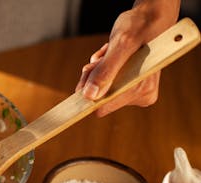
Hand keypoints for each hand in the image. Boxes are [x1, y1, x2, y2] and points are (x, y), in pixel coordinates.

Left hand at [76, 0, 179, 116]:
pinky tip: (111, 54)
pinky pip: (105, 81)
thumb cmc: (140, 26)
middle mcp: (142, 95)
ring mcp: (136, 91)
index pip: (102, 106)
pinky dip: (102, 66)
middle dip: (95, 74)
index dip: (90, 90)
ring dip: (98, 68)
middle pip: (99, 96)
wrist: (150, 18)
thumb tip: (90, 96)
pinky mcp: (129, 86)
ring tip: (110, 52)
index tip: (91, 70)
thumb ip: (106, 70)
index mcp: (142, 90)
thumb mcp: (122, 44)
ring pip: (100, 87)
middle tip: (102, 56)